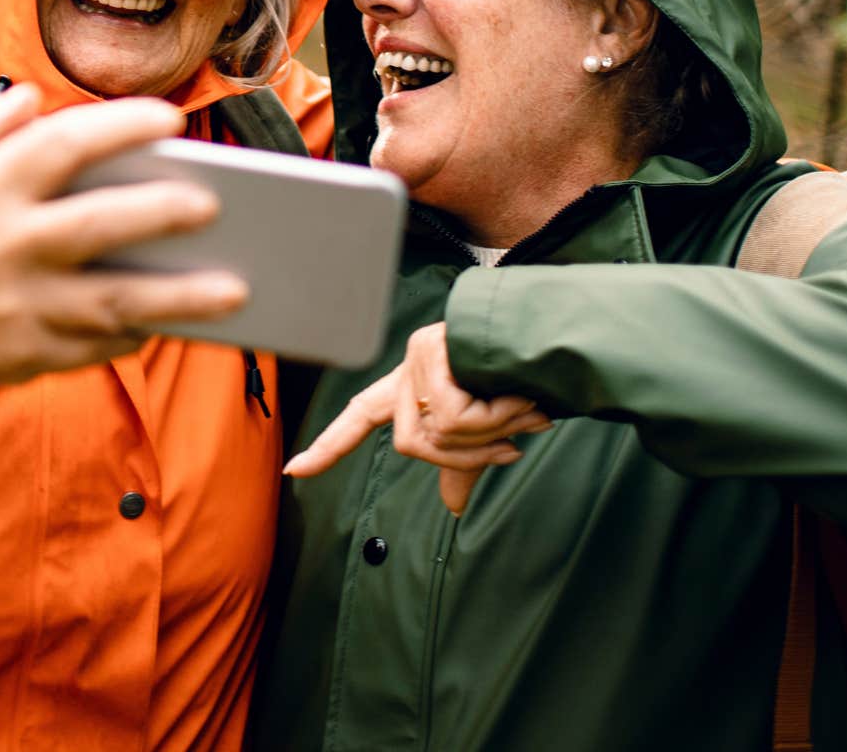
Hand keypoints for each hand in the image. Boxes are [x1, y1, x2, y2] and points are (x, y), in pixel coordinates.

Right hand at [0, 84, 247, 391]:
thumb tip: (29, 98)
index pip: (58, 147)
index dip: (117, 128)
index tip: (171, 118)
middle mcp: (4, 248)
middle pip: (93, 227)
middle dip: (158, 214)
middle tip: (214, 204)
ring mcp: (22, 307)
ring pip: (112, 303)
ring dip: (178, 298)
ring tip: (236, 289)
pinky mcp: (35, 353)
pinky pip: (102, 344)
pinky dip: (145, 331)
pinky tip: (189, 319)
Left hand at [282, 323, 551, 514]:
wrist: (553, 337)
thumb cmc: (525, 380)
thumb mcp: (491, 428)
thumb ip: (463, 463)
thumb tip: (452, 508)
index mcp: (412, 389)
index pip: (360, 419)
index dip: (330, 447)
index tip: (293, 471)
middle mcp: (407, 371)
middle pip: (410, 444)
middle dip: (468, 455)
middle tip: (513, 447)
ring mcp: (416, 356)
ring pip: (437, 431)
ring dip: (489, 433)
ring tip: (525, 412)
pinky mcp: (430, 347)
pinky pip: (452, 413)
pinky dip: (493, 416)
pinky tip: (519, 396)